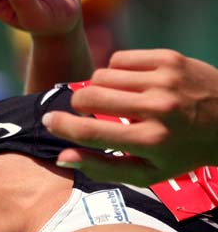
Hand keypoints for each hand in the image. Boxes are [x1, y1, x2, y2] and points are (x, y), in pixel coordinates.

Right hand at [43, 49, 217, 185]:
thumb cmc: (182, 152)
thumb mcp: (147, 173)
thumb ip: (101, 167)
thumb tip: (62, 157)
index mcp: (150, 141)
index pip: (90, 131)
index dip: (61, 126)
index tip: (49, 121)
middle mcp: (157, 108)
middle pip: (89, 97)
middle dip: (79, 105)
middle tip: (88, 112)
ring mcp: (164, 79)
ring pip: (100, 75)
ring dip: (99, 87)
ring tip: (116, 98)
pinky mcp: (169, 58)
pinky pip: (118, 58)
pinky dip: (116, 71)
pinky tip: (130, 83)